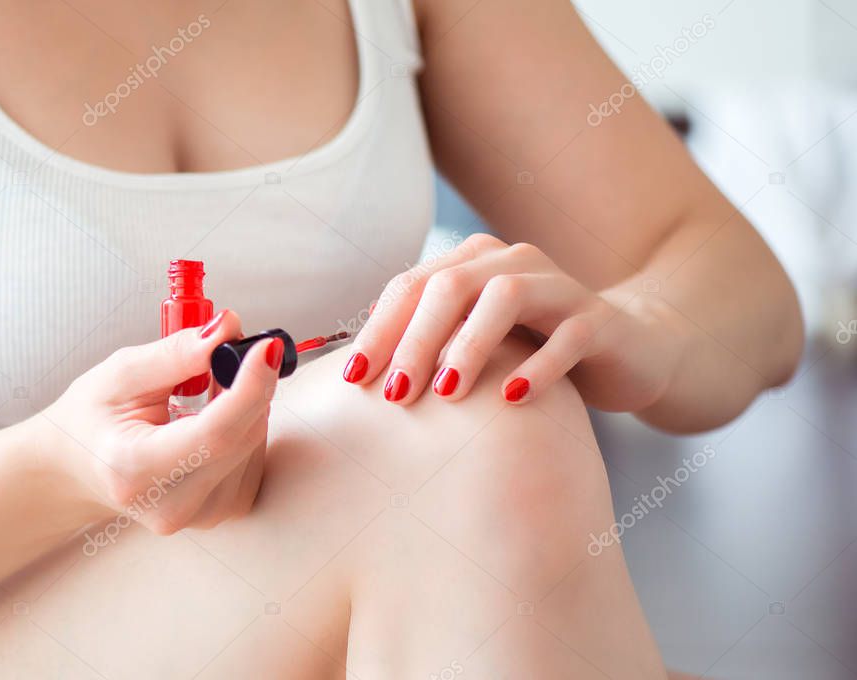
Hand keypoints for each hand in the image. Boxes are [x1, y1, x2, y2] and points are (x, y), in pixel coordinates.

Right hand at [37, 309, 282, 533]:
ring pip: (254, 443)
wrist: (77, 468)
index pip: (214, 433)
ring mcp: (199, 515)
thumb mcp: (120, 374)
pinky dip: (244, 426)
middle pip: (242, 435)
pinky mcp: (222, 512)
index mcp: (135, 470)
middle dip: (249, 383)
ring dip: (245, 404)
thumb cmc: (90, 421)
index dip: (249, 386)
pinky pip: (254, 457)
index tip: (266, 348)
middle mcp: (171, 504)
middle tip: (229, 352)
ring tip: (205, 390)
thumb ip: (177, 354)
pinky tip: (213, 418)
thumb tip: (227, 331)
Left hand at [344, 234, 681, 409]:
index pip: (412, 286)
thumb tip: (357, 370)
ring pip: (506, 298)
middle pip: (450, 287)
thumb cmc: (535, 350)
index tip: (354, 380)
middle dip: (415, 340)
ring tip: (446, 392)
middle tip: (395, 393)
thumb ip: (427, 344)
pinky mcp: (600, 321)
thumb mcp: (476, 344)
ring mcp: (560, 288)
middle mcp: (513, 263)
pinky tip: (511, 400)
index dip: (379, 331)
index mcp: (474, 263)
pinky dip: (538, 367)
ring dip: (469, 345)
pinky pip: (568, 337)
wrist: (629, 348)